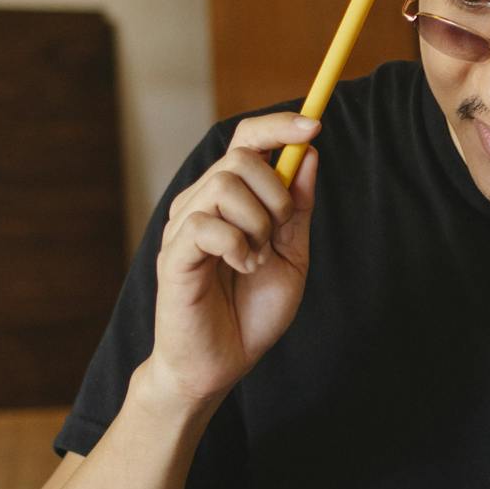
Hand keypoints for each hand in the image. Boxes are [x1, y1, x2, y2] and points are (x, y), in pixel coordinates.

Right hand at [143, 112, 319, 405]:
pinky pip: (207, 224)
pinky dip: (237, 245)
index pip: (247, 140)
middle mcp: (201, 202)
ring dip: (257, 223)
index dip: (279, 125)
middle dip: (276, 193)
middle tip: (277, 234)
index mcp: (229, 198)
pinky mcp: (174, 254)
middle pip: (241, 157)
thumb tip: (309, 153)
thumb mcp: (291, 253)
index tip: (315, 124)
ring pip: (225, 185)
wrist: (221, 364)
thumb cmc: (250, 312)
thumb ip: (297, 207)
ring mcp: (183, 226)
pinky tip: (240, 268)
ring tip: (255, 259)